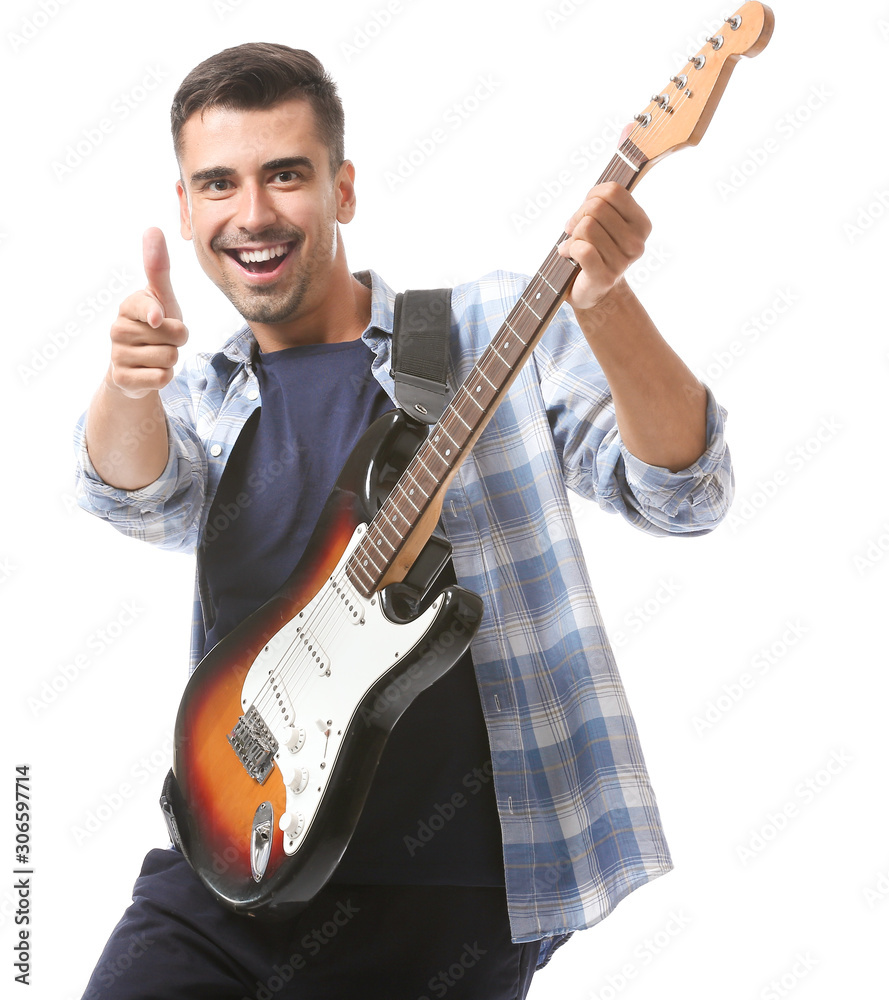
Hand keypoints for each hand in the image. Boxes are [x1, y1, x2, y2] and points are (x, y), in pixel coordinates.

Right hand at [106, 228, 187, 397]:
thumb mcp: (162, 297)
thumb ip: (158, 268)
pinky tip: (151, 372)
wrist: (136, 366)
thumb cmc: (155, 326)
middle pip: (174, 337)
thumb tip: (152, 228)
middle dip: (178, 341)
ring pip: (170, 358)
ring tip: (157, 354)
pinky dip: (164, 377)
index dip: (160, 316)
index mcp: (129, 307)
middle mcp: (118, 329)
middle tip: (164, 340)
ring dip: (172, 359)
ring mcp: (117, 355)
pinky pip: (161, 379)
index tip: (157, 318)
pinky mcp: (122, 380)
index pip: (152, 309)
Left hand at [557, 182, 650, 310]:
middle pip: (596, 207)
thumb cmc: (596, 250)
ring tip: (574, 246)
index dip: (592, 195)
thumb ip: (603, 202)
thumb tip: (593, 197)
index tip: (586, 210)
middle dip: (578, 216)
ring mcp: (622, 262)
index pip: (613, 191)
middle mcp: (636, 243)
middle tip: (575, 231)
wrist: (593, 291)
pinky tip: (570, 255)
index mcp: (641, 224)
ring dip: (572, 236)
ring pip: (586, 227)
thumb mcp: (605, 222)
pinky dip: (569, 249)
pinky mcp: (605, 277)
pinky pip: (582, 249)